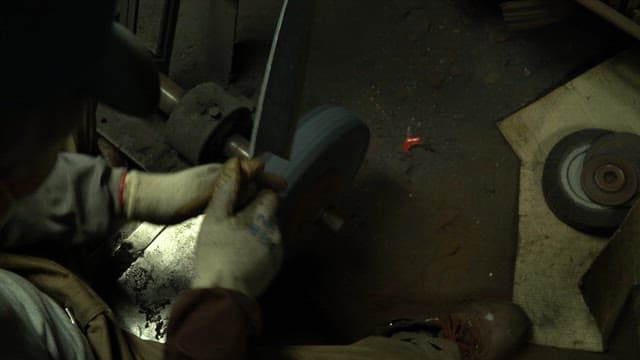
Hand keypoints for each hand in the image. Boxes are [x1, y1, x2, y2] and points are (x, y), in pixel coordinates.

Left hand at [120, 160, 285, 223]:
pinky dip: (241, 204)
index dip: (267, 178)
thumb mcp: (206, 187)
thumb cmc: (174, 196)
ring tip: (268, 205)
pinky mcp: (202, 200)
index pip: (251, 171)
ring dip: (253, 194)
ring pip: (238, 189)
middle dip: (264, 186)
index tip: (284, 187)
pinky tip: (242, 214)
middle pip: (246, 179)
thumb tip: (258, 165)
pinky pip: (229, 200)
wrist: (146, 202)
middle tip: (281, 197)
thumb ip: (232, 178)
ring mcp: (208, 188)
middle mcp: (216, 177)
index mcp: (219, 172)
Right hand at [191, 158, 282, 297]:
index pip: (270, 194)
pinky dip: (257, 248)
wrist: (223, 293)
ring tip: (234, 241)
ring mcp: (278, 251)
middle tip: (233, 224)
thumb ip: (227, 189)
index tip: (240, 202)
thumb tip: (235, 164)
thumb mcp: (215, 217)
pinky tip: (240, 255)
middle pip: (269, 213)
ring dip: (256, 232)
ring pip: (268, 231)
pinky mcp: (275, 267)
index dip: (255, 195)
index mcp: (264, 216)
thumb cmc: (216, 253)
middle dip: (254, 214)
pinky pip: (268, 249)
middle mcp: (276, 231)